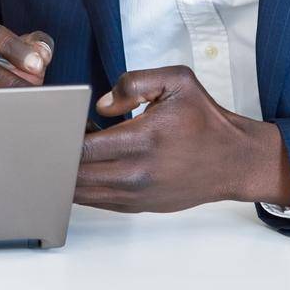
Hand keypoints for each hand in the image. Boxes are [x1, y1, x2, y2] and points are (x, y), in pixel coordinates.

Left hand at [76, 66, 289, 212]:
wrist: (234, 160)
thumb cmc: (205, 120)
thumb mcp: (176, 81)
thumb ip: (132, 82)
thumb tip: (100, 105)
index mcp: (142, 139)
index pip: (82, 147)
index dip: (61, 136)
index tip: (54, 123)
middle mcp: (137, 173)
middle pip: (75, 173)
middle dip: (58, 156)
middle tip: (55, 136)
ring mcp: (137, 195)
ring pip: (82, 193)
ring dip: (68, 173)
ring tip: (69, 150)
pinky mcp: (139, 207)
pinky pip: (98, 202)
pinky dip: (84, 186)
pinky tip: (84, 167)